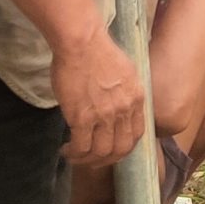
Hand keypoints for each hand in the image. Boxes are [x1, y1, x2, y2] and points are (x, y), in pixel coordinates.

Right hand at [51, 26, 143, 168]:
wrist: (81, 42)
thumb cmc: (97, 50)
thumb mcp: (124, 71)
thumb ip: (123, 92)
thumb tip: (115, 104)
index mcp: (136, 98)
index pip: (137, 134)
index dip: (125, 148)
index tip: (112, 150)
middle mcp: (124, 110)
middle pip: (120, 149)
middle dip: (106, 160)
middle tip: (92, 160)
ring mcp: (104, 116)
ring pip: (101, 152)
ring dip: (87, 160)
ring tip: (74, 157)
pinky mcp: (82, 118)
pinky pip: (82, 146)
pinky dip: (74, 153)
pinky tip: (66, 150)